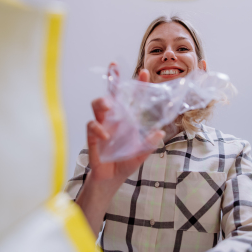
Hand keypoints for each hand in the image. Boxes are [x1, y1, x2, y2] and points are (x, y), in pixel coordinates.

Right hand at [76, 68, 163, 233]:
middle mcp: (114, 120)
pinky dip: (98, 128)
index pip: (132, 99)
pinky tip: (106, 135)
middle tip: (114, 71)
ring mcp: (102, 127)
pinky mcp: (93, 138)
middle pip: (110, 95)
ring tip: (109, 107)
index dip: (137, 85)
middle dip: (112, 82)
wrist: (111, 180)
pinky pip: (91, 126)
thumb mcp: (141, 153)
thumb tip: (160, 132)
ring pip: (97, 106)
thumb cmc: (124, 163)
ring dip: (102, 102)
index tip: (143, 71)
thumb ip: (149, 143)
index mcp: (127, 120)